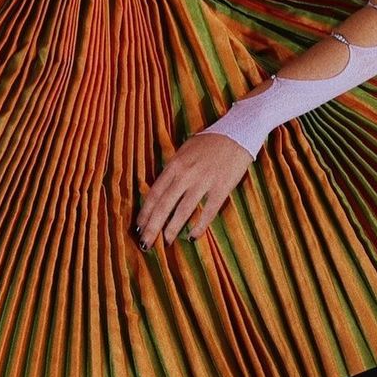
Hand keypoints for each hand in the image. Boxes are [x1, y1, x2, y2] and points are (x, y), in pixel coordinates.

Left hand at [134, 130, 253, 246]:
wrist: (236, 134)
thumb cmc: (209, 142)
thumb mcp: (184, 151)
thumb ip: (173, 170)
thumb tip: (161, 191)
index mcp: (174, 164)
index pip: (154, 193)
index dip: (145, 212)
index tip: (139, 226)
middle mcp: (186, 174)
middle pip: (164, 205)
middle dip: (153, 226)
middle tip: (146, 243)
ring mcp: (203, 181)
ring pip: (183, 211)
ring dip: (172, 229)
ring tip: (166, 242)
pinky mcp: (221, 188)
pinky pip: (208, 211)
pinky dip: (199, 226)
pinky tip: (192, 236)